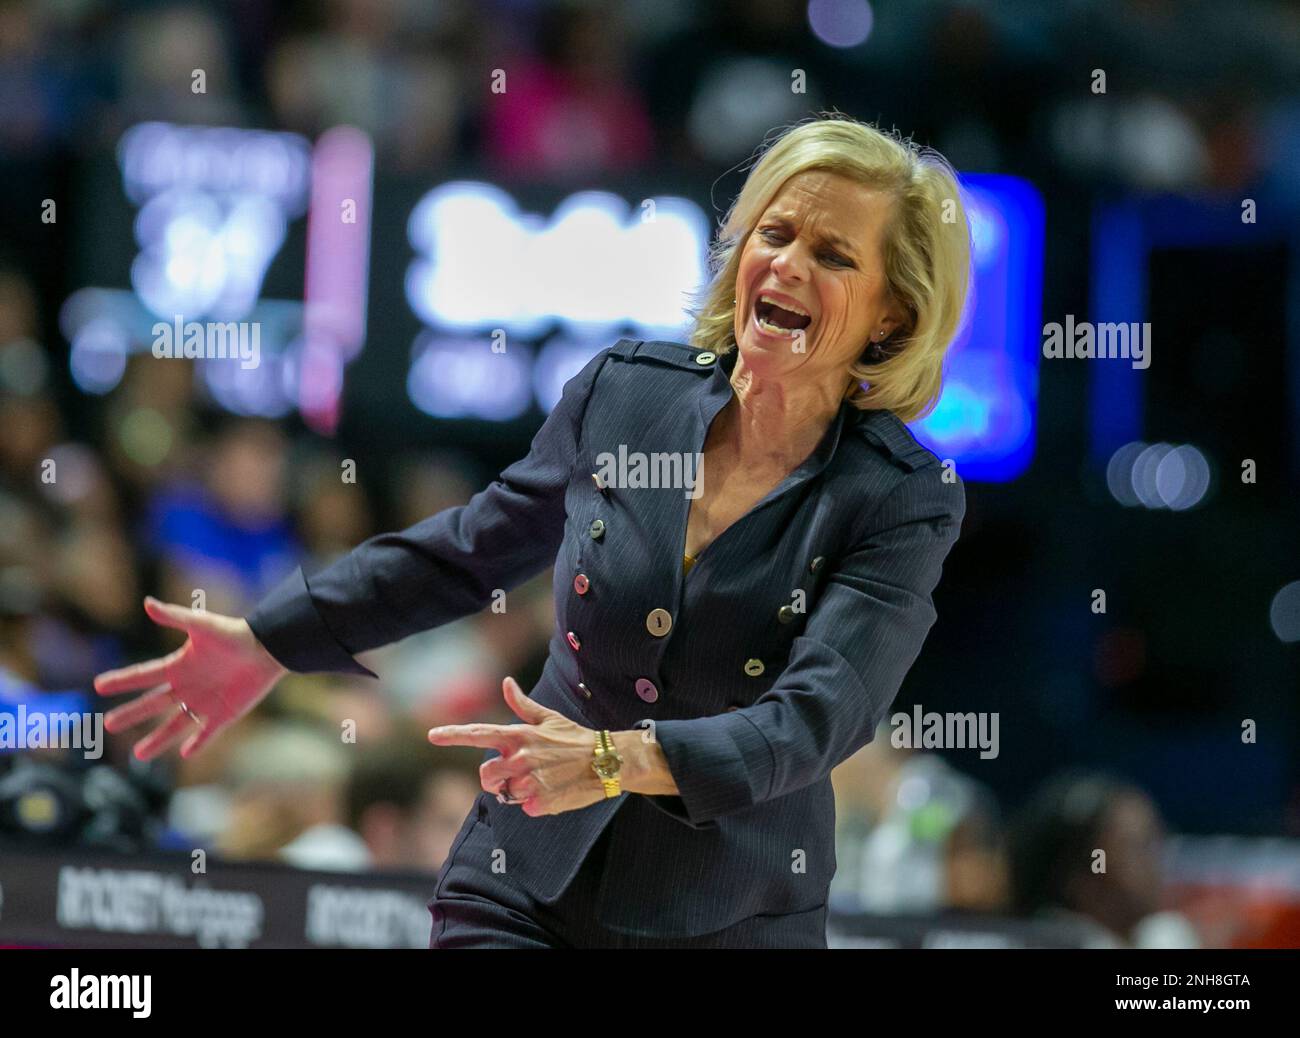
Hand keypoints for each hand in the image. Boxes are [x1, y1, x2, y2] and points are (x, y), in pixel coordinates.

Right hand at [94, 597, 288, 760]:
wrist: (268, 648)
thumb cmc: (234, 634)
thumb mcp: (202, 625)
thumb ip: (174, 617)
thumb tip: (147, 603)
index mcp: (178, 665)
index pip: (143, 675)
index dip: (122, 680)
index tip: (98, 685)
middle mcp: (187, 686)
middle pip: (153, 703)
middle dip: (131, 714)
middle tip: (108, 725)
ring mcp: (204, 702)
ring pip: (175, 724)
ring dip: (158, 739)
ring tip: (139, 754)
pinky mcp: (224, 714)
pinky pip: (207, 732)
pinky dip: (197, 743)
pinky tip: (185, 753)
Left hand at [427, 676, 611, 816]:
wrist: (606, 761)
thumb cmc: (575, 738)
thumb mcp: (548, 718)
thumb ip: (521, 704)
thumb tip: (506, 683)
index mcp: (518, 735)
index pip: (478, 733)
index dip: (452, 735)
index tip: (432, 735)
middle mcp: (520, 758)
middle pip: (485, 776)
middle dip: (494, 778)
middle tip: (512, 774)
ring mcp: (529, 782)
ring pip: (504, 794)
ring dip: (516, 791)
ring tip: (539, 780)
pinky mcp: (539, 803)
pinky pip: (524, 807)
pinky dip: (534, 803)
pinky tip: (551, 791)